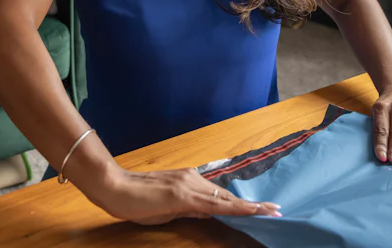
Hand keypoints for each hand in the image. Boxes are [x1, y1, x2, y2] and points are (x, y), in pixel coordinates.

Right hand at [89, 167, 280, 225]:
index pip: (220, 196)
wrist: (115, 188)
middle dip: (253, 205)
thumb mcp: (167, 207)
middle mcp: (192, 179)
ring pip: (224, 199)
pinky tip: (249, 211)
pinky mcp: (182, 194)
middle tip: (277, 210)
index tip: (265, 208)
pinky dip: (235, 208)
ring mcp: (189, 185)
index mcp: (188, 182)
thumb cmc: (136, 199)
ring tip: (271, 211)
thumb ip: (189, 208)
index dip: (243, 204)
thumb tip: (208, 212)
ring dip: (249, 206)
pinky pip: (214, 204)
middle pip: (227, 196)